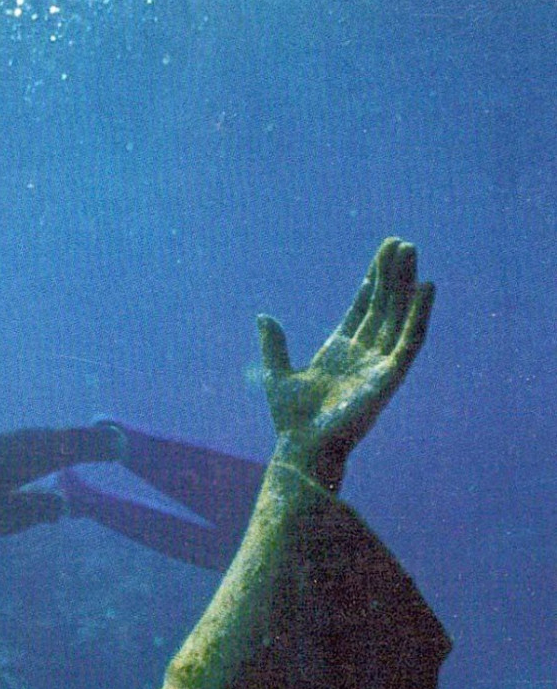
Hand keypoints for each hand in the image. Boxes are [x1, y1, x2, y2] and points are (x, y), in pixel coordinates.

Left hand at [256, 238, 433, 490]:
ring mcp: (379, 363)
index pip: (362, 310)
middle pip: (382, 306)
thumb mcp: (277, 373)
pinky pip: (410, 340)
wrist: (302, 445)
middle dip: (392, 275)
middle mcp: (363, 354)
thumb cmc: (291, 419)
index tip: (382, 255)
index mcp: (339, 352)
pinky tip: (425, 287)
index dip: (372, 283)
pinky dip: (420, 314)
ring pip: (398, 315)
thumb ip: (274, 344)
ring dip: (406, 285)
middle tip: (401, 243)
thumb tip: (263, 316)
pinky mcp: (391, 376)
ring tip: (411, 253)